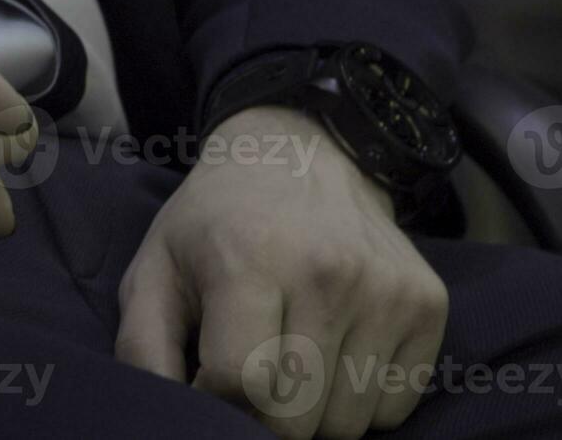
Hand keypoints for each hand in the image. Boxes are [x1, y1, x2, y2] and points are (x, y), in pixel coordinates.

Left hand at [115, 106, 447, 439]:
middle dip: (261, 415)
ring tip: (289, 358)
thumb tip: (164, 412)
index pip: (243, 383)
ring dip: (311, 412)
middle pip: (296, 416)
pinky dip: (357, 399)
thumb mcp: (154, 269)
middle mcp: (328, 273)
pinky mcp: (429, 304)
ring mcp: (387, 291)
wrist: (299, 157)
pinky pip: (392, 407)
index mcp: (252, 260)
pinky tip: (332, 351)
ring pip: (347, 424)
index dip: (214, 399)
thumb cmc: (214, 224)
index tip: (205, 377)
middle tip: (247, 375)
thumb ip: (142, 347)